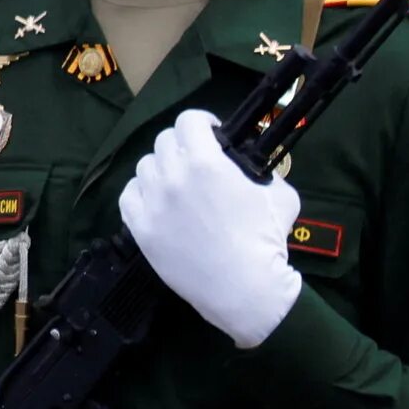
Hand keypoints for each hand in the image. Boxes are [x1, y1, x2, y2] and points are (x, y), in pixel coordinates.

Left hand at [119, 109, 301, 347]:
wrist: (243, 287)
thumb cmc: (266, 240)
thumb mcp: (280, 194)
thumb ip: (259, 172)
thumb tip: (248, 166)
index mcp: (205, 162)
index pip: (188, 121)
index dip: (201, 123)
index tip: (210, 133)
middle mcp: (172, 177)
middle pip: (164, 142)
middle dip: (182, 145)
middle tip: (196, 160)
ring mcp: (152, 203)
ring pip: (144, 167)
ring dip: (161, 168)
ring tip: (176, 183)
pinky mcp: (140, 228)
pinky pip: (128, 195)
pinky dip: (141, 192)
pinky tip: (156, 200)